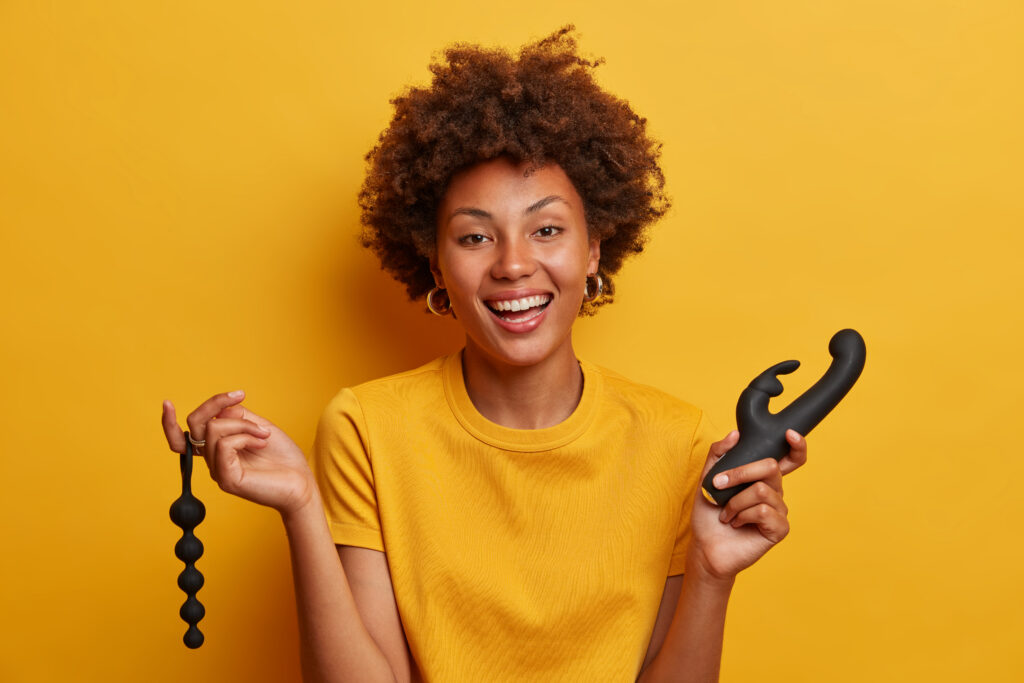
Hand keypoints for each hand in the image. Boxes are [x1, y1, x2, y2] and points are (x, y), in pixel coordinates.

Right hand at [161, 391, 314, 514]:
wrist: (301, 483)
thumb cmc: (282, 457)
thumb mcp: (257, 426)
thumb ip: (236, 416)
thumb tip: (220, 411)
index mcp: (216, 449)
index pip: (182, 437)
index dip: (168, 422)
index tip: (166, 403)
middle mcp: (212, 460)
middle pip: (194, 424)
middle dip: (215, 403)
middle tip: (240, 396)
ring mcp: (218, 470)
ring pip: (213, 429)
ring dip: (244, 424)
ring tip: (264, 434)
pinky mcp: (226, 479)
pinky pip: (225, 444)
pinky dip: (245, 436)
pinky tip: (262, 442)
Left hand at [686, 429, 807, 581]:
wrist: (705, 546)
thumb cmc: (709, 514)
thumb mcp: (707, 479)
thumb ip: (718, 454)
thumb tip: (735, 434)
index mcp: (762, 478)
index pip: (790, 459)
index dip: (797, 446)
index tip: (790, 434)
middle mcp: (775, 491)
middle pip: (771, 467)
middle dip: (741, 472)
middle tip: (719, 484)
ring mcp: (780, 510)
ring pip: (762, 490)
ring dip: (735, 502)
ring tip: (726, 514)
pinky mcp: (780, 528)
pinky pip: (763, 511)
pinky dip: (743, 515)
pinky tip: (736, 524)